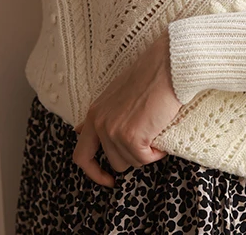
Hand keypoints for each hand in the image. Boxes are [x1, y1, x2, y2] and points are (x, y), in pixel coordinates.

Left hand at [72, 28, 182, 187]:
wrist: (166, 67)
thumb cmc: (147, 77)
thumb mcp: (115, 96)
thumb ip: (101, 115)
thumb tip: (80, 131)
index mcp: (94, 113)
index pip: (81, 154)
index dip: (93, 172)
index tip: (107, 178)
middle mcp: (99, 123)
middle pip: (108, 162)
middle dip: (127, 164)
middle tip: (140, 157)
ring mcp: (114, 131)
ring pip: (130, 162)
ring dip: (144, 153)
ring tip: (154, 131)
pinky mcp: (131, 137)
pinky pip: (144, 159)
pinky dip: (156, 153)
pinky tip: (160, 134)